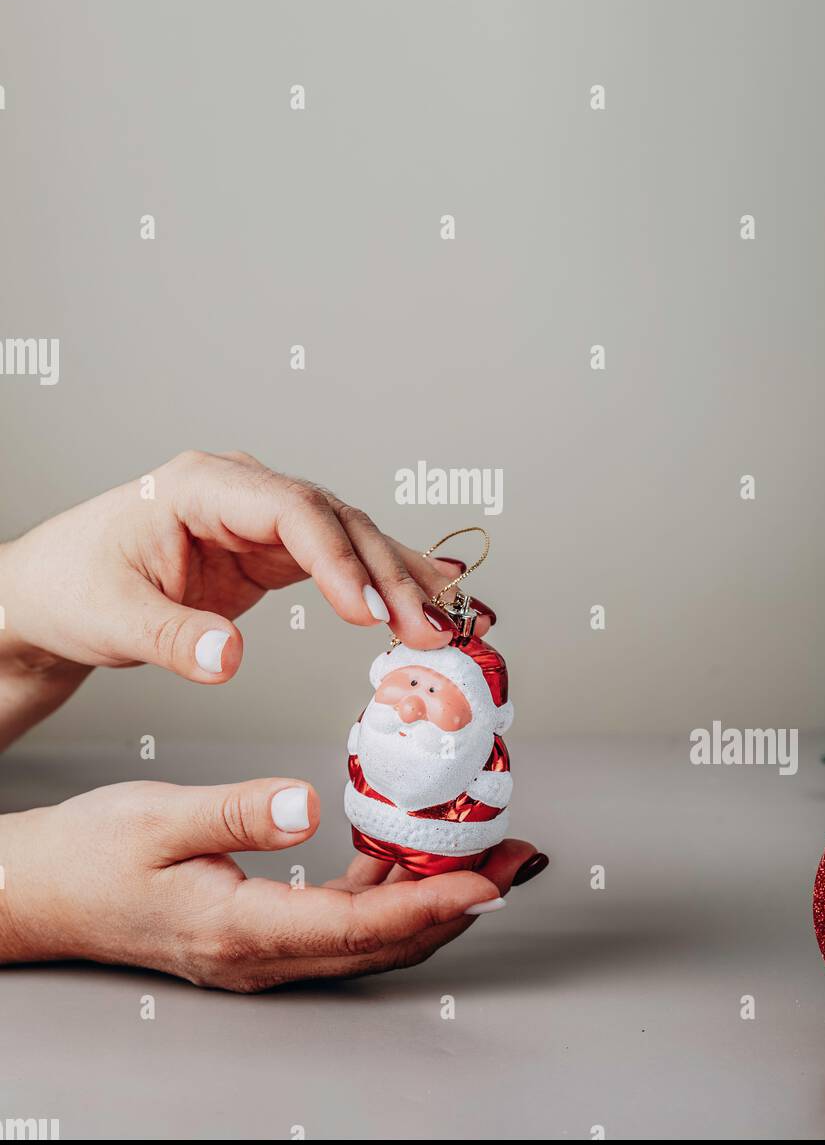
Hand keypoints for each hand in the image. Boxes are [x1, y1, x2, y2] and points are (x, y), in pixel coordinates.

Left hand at [0, 449, 493, 745]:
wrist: (56, 593)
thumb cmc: (72, 588)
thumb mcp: (110, 618)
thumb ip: (171, 638)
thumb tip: (230, 661)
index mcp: (201, 484)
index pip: (290, 509)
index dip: (337, 558)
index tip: (366, 612)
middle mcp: (242, 491)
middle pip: (335, 521)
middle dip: (387, 575)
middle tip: (428, 629)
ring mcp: (262, 519)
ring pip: (351, 538)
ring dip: (399, 581)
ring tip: (448, 623)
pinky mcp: (272, 552)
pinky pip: (342, 561)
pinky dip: (384, 585)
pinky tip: (429, 602)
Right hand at [0, 777, 537, 990]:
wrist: (43, 892)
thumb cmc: (91, 856)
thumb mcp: (159, 818)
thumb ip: (237, 813)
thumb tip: (308, 805)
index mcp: (240, 929)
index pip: (357, 925)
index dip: (431, 903)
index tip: (486, 878)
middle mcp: (260, 955)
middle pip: (380, 943)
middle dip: (456, 905)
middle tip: (511, 859)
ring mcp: (260, 952)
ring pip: (367, 938)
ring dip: (428, 899)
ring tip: (476, 852)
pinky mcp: (257, 934)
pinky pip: (338, 922)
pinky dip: (383, 892)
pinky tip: (396, 849)